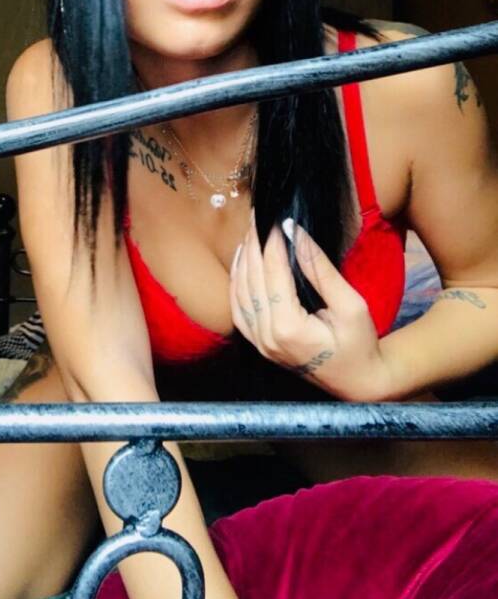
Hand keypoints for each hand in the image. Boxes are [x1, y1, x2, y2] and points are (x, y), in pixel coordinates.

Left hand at [229, 211, 391, 401]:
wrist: (359, 383)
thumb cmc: (361, 344)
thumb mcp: (350, 305)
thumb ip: (320, 270)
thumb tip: (296, 234)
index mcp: (289, 329)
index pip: (273, 273)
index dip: (272, 241)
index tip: (275, 216)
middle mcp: (266, 337)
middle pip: (252, 279)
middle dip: (254, 244)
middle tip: (259, 215)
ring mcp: (259, 343)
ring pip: (239, 292)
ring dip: (243, 259)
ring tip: (251, 231)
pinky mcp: (258, 344)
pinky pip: (238, 308)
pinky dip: (237, 280)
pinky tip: (243, 260)